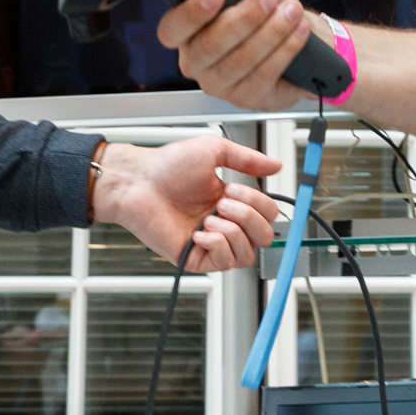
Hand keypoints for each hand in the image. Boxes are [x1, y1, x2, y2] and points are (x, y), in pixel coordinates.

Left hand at [91, 135, 283, 272]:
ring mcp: (211, 243)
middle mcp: (225, 224)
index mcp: (231, 201)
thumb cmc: (168, 165)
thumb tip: (277, 166)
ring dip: (233, 231)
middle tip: (223, 204)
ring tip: (208, 218)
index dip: (258, 203)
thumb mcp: (214, 151)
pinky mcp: (196, 259)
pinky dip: (216, 244)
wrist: (138, 181)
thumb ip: (248, 159)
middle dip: (249, 217)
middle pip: (265, 237)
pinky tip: (198, 232)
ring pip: (248, 254)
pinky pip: (224, 263)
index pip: (267, 214)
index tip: (233, 188)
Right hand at [153, 0, 315, 110]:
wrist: (298, 41)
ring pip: (239, 61)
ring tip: (291, 12)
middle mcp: (196, 60)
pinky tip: (297, 33)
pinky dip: (284, 51)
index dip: (190, 13)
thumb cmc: (269, 13)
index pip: (172, 28)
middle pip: (208, 46)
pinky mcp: (245, 98)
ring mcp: (219, 83)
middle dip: (243, 20)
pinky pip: (263, 76)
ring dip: (270, 33)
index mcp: (187, 31)